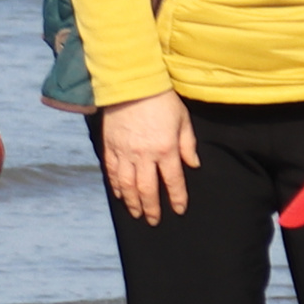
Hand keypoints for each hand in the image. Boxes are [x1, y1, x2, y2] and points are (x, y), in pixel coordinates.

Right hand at [99, 91, 198, 225]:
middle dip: (151, 208)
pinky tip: (120, 195)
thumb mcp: (182, 119)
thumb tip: (193, 165)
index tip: (179, 210)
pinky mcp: (111, 146)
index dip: (176, 198)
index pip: (173, 181)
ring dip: (132, 202)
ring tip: (137, 213)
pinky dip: (116, 186)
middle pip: (147, 189)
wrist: (132, 82)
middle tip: (154, 220)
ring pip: (127, 185)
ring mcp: (125, 152)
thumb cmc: (161, 99)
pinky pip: (112, 172)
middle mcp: (144, 155)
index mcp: (165, 148)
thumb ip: (188, 144)